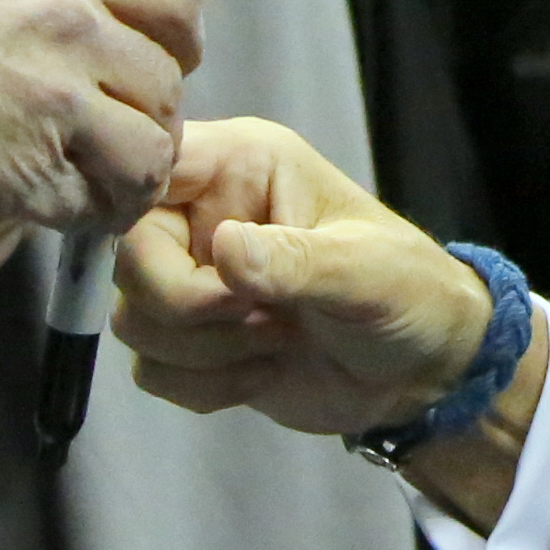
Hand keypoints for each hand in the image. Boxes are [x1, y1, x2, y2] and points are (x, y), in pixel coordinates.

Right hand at [0, 0, 202, 232]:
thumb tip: (94, 37)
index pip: (177, 1)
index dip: (177, 47)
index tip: (155, 74)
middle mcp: (69, 23)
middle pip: (166, 87)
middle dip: (150, 125)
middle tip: (115, 149)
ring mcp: (53, 99)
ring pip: (149, 153)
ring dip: (130, 181)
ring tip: (98, 192)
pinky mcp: (28, 172)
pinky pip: (93, 205)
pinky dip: (84, 217)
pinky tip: (56, 212)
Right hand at [114, 120, 531, 509]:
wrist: (422, 375)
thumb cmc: (408, 293)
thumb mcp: (366, 271)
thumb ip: (295, 260)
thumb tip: (223, 250)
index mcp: (242, 167)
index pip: (152, 163)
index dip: (140, 205)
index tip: (192, 253)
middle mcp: (205, 217)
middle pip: (127, 255)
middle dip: (189, 304)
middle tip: (262, 316)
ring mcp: (194, 281)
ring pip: (134, 319)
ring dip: (205, 351)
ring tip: (277, 340)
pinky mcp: (193, 343)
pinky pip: (151, 371)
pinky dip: (206, 386)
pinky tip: (264, 371)